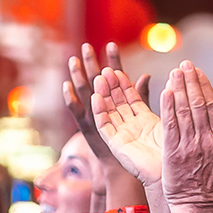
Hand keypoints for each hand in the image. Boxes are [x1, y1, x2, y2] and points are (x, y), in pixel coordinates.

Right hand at [65, 42, 149, 167]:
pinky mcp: (90, 129)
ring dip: (79, 77)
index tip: (112, 44)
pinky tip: (67, 87)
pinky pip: (79, 113)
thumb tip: (146, 75)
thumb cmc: (142, 143)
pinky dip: (72, 100)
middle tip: (86, 46)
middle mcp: (107, 108)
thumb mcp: (144, 117)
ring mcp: (97, 118)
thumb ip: (142, 96)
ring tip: (73, 61)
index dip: (114, 62)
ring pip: (86, 94)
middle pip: (98, 82)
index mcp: (121, 103)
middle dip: (92, 64)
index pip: (117, 78)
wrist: (136, 168)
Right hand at [92, 66, 163, 186]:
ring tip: (98, 78)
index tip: (116, 68)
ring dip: (102, 94)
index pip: (129, 97)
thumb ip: (161, 101)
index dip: (123, 83)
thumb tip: (162, 81)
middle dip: (110, 86)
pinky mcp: (116, 145)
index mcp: (144, 120)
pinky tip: (96, 97)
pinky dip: (99, 111)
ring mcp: (122, 135)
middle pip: (117, 102)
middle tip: (105, 70)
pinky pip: (104, 126)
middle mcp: (131, 126)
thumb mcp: (166, 119)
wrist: (168, 173)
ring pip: (108, 111)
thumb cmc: (171, 149)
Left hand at [160, 61, 212, 207]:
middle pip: (198, 104)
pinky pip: (171, 126)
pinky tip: (166, 92)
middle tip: (184, 64)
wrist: (199, 206)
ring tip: (174, 72)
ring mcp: (190, 146)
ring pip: (184, 111)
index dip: (204, 85)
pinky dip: (168, 108)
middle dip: (191, 81)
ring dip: (179, 89)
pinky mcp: (173, 154)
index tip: (197, 71)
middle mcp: (207, 140)